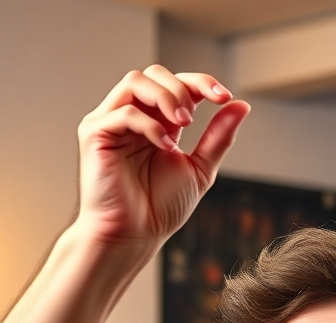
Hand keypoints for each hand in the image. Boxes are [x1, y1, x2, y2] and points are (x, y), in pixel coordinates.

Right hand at [75, 65, 249, 252]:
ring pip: (135, 81)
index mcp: (156, 122)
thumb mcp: (199, 169)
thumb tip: (241, 106)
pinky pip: (124, 112)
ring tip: (183, 123)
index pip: (176, 84)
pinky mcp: (94, 133)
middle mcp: (132, 117)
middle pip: (154, 74)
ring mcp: (110, 122)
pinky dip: (150, 124)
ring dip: (165, 96)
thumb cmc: (159, 209)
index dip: (201, 83)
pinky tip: (165, 145)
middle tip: (194, 119)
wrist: (133, 236)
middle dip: (181, 89)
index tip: (225, 97)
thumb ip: (217, 138)